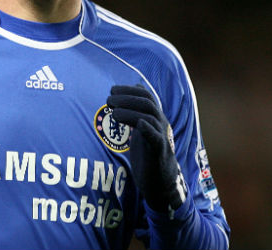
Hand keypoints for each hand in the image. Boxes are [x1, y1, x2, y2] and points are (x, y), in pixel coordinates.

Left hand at [107, 85, 186, 214]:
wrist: (160, 182)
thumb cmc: (148, 154)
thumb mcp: (141, 130)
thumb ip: (136, 113)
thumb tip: (127, 94)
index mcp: (155, 117)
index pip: (145, 95)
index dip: (129, 90)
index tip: (112, 90)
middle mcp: (160, 124)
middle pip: (147, 103)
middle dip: (127, 98)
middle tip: (109, 100)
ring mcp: (162, 137)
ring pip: (150, 118)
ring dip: (130, 112)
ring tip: (114, 113)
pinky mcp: (160, 152)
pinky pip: (156, 138)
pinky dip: (147, 129)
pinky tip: (139, 124)